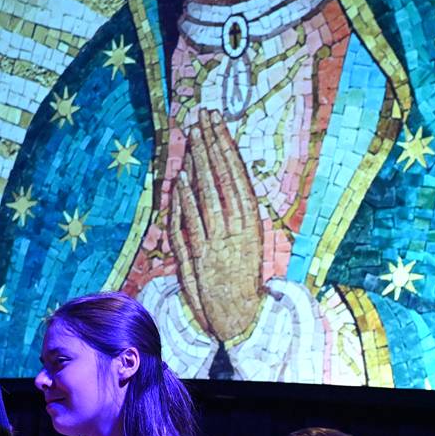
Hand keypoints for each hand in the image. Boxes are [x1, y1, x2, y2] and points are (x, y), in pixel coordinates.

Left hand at [166, 109, 264, 344]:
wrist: (239, 318)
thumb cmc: (240, 278)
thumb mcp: (247, 242)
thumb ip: (235, 214)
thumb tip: (223, 181)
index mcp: (251, 221)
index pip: (237, 174)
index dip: (225, 146)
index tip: (217, 122)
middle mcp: (237, 228)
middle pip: (222, 178)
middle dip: (211, 145)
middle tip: (203, 117)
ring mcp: (218, 241)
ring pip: (208, 194)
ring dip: (199, 164)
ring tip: (193, 136)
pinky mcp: (201, 256)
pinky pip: (192, 222)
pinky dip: (187, 199)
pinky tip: (182, 178)